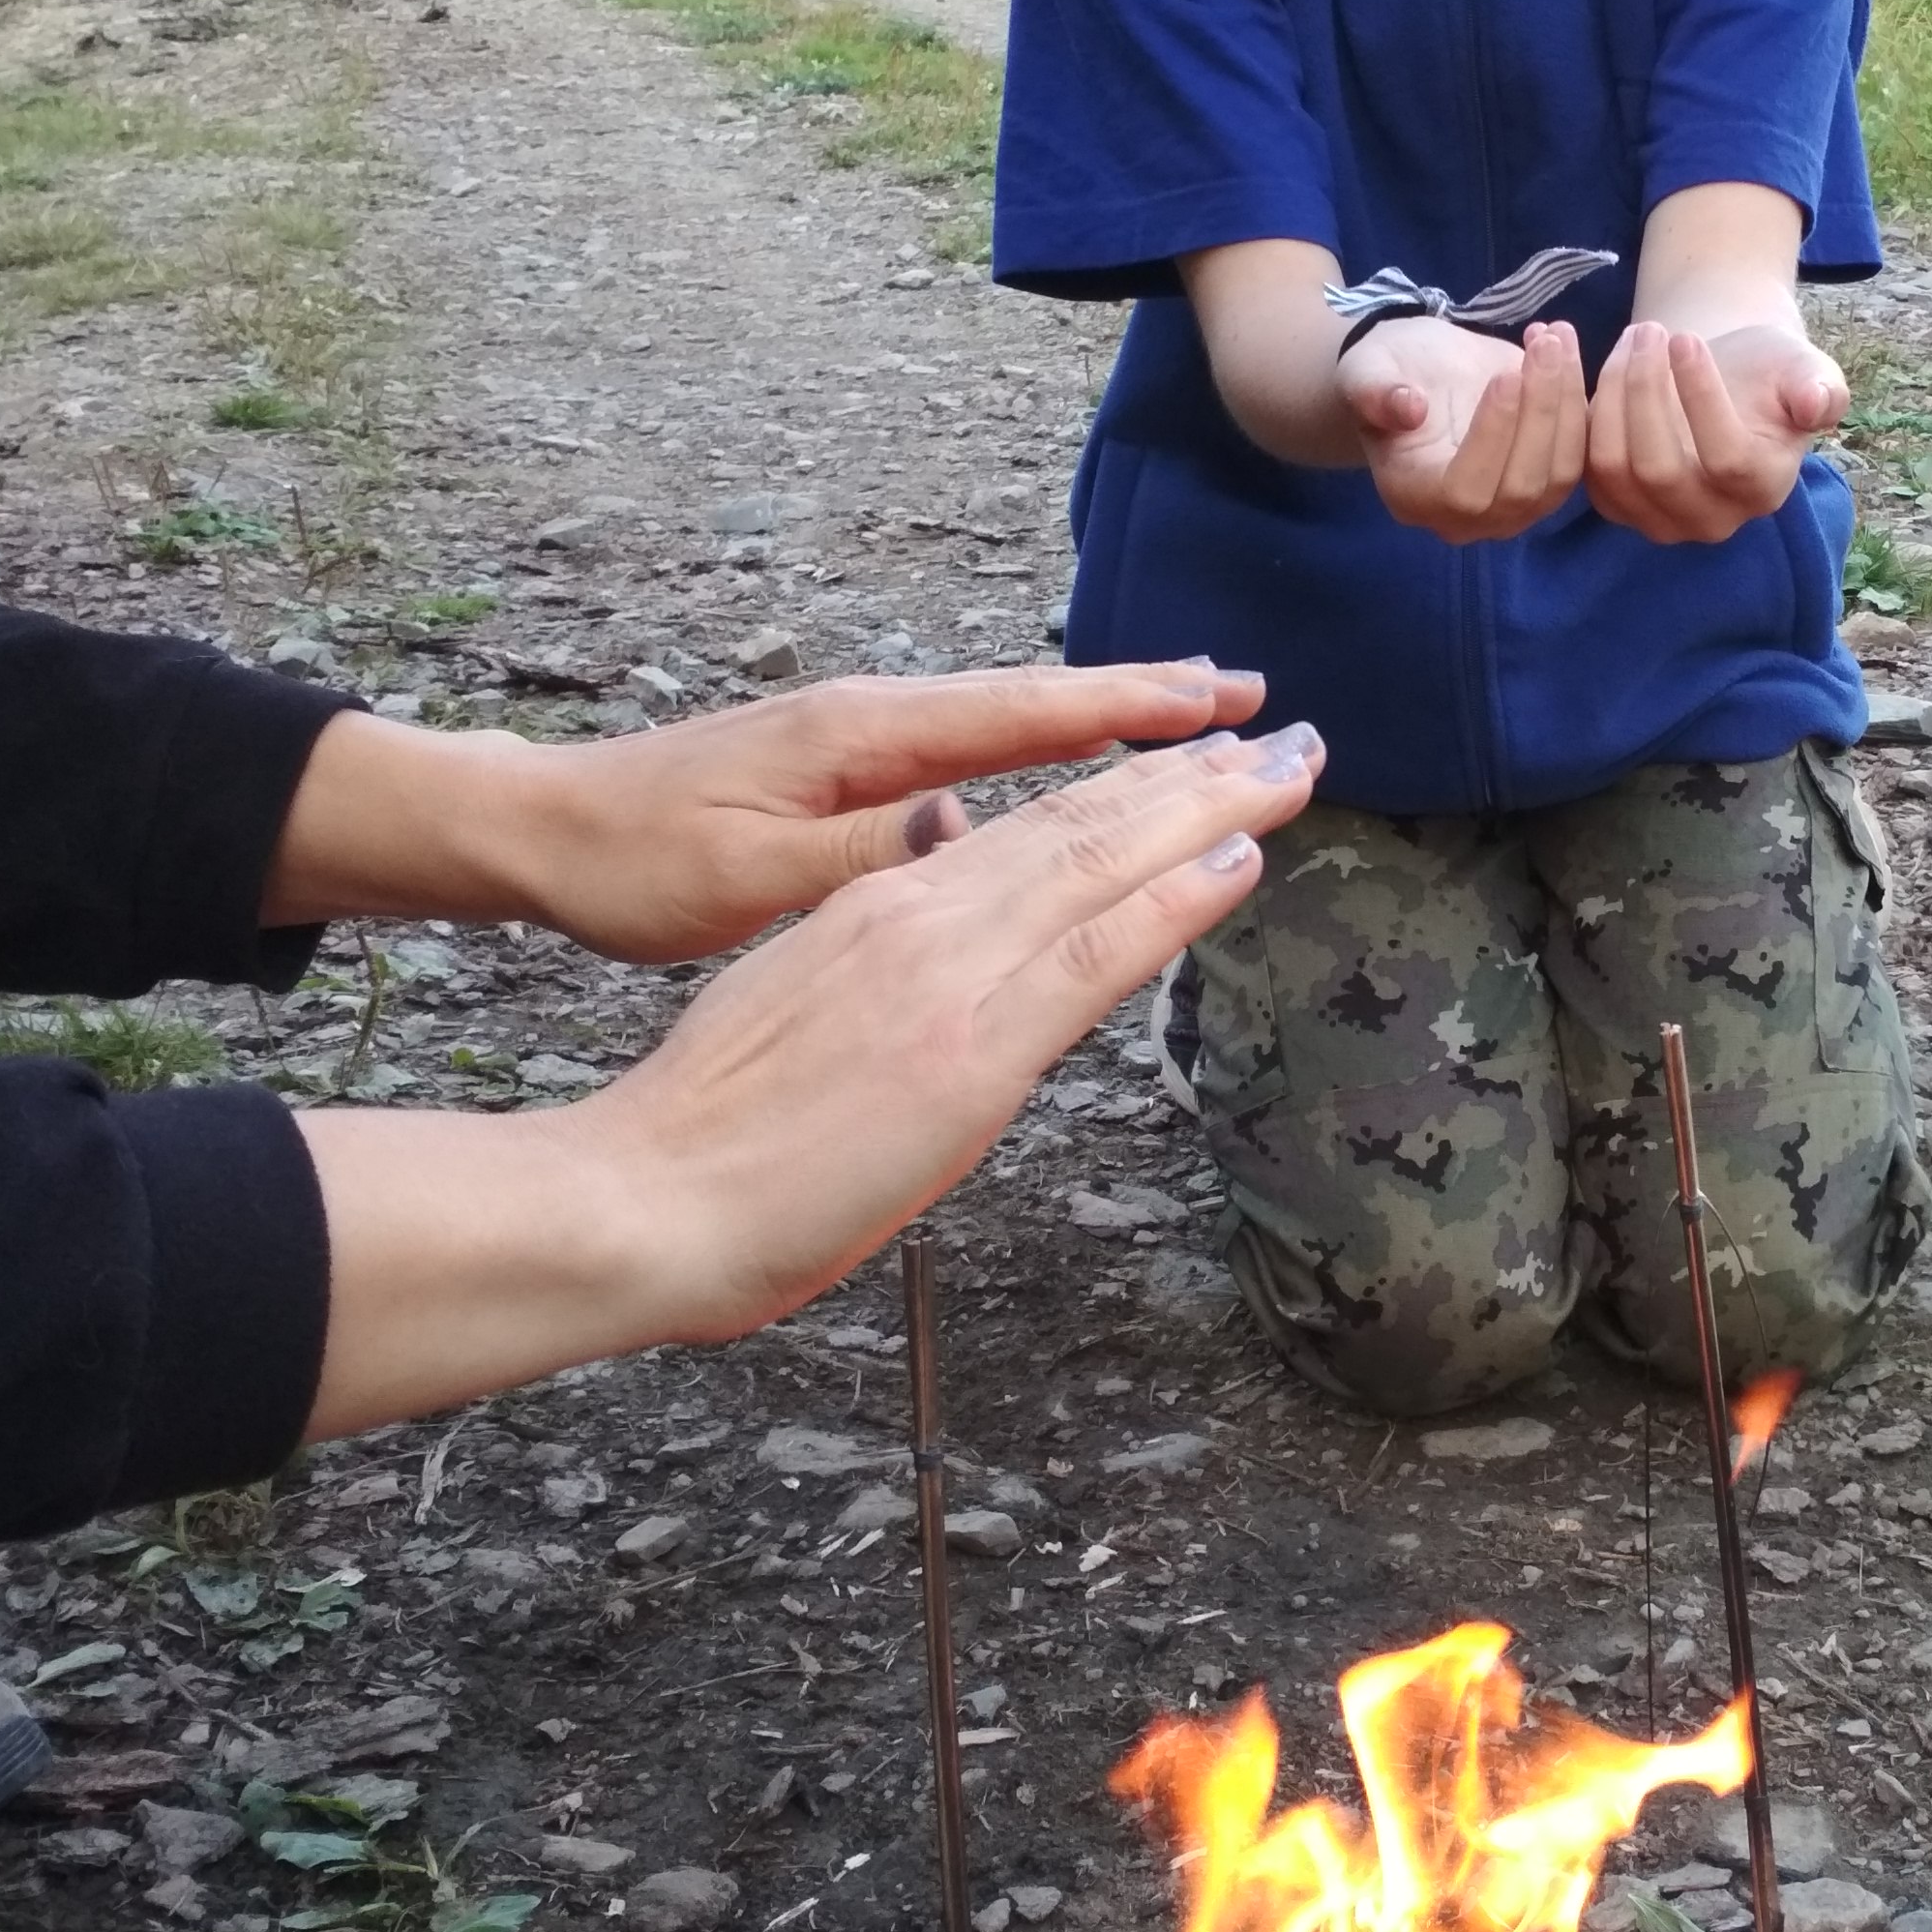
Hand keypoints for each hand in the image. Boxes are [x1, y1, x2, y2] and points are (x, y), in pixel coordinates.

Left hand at [261, 661, 1265, 957]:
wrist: (542, 832)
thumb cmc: (633, 862)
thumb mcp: (744, 876)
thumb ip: (862, 851)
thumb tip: (968, 824)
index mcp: (862, 738)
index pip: (1028, 717)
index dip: (1133, 713)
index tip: (1224, 706)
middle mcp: (873, 720)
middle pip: (1039, 704)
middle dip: (1150, 702)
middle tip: (1254, 703)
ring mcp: (861, 739)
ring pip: (1013, 728)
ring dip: (1107, 725)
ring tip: (1196, 726)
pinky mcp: (845, 770)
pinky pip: (975, 754)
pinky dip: (1045, 754)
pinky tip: (1074, 778)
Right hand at [293, 717, 1324, 1433]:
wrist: (643, 1195)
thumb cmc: (702, 1137)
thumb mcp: (791, 1015)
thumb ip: (869, 967)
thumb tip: (930, 948)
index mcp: (872, 912)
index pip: (1020, 831)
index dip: (1117, 793)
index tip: (1192, 763)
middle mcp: (920, 917)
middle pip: (1079, 823)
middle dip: (1190, 777)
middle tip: (1282, 737)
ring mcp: (951, 974)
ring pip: (1103, 858)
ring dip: (1209, 806)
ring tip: (1288, 764)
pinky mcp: (974, 1046)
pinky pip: (1099, 948)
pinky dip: (1175, 896)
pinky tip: (1236, 858)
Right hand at [1340, 317, 1588, 544]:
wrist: (1419, 373)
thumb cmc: (1387, 373)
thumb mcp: (1366, 372)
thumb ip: (1374, 391)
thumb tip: (1405, 407)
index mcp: (1415, 499)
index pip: (1464, 491)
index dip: (1491, 437)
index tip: (1504, 376)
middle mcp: (1467, 520)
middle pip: (1521, 486)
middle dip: (1541, 411)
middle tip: (1544, 345)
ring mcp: (1514, 509)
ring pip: (1560, 472)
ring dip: (1568, 401)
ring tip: (1556, 338)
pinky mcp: (1549, 482)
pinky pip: (1581, 454)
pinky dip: (1581, 401)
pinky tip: (1566, 349)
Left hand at [1583, 320, 1846, 544]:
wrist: (1725, 377)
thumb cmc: (1768, 372)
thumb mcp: (1804, 369)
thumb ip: (1820, 387)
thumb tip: (1819, 404)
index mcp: (1762, 490)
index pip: (1726, 459)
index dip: (1701, 396)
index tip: (1685, 336)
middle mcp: (1711, 520)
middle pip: (1660, 470)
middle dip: (1644, 389)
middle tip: (1647, 329)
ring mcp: (1658, 520)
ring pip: (1615, 465)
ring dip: (1613, 391)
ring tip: (1631, 337)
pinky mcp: (1616, 504)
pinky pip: (1586, 464)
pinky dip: (1587, 410)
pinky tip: (1604, 362)